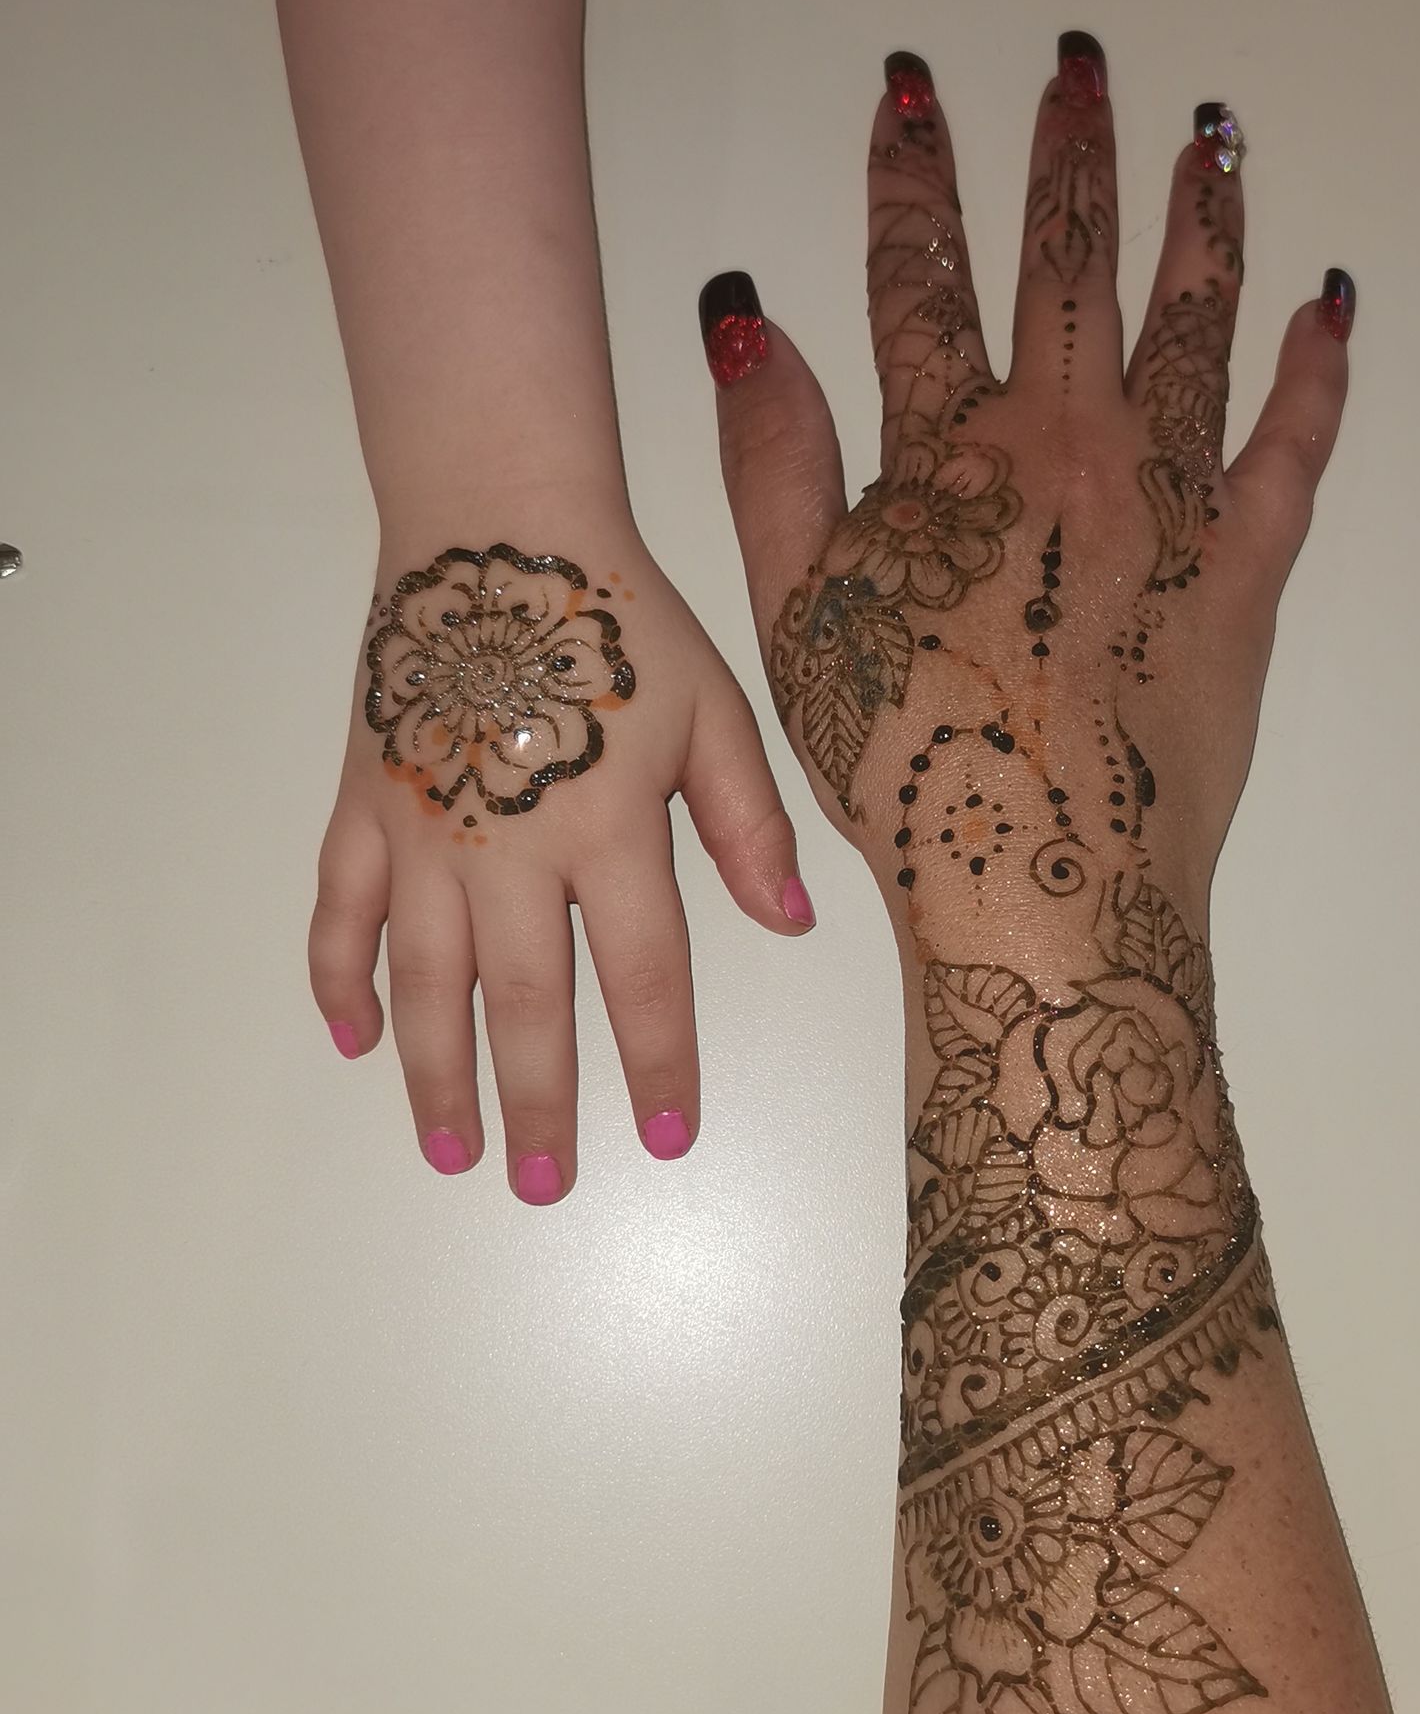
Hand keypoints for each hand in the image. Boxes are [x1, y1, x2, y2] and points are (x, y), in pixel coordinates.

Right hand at [310, 516, 812, 1199]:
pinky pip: (338, 911)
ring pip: (423, 982)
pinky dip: (337, 981)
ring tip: (451, 1151)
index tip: (668, 1137)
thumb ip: (748, 824)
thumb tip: (788, 923)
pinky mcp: (364, 803)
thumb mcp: (715, 711)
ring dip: (435, 1075)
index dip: (659, 1065)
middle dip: (538, 1106)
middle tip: (543, 1184)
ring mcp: (423, 831)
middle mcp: (508, 847)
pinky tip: (351, 1041)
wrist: (497, 528)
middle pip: (525, 1005)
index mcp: (607, 827)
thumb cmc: (618, 619)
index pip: (643, 978)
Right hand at [707, 35, 1351, 947]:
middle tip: (1082, 62)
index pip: (918, 278)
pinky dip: (1315, 371)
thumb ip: (772, 456)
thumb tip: (748, 313)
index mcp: (945, 452)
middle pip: (1068, 263)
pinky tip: (1331, 304)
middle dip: (1070, 152)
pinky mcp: (1246, 567)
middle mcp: (1064, 444)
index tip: (913, 88)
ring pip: (1191, 321)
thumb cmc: (904, 763)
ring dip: (1199, 217)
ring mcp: (1168, 498)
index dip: (909, 176)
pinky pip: (1293, 446)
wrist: (1042, 882)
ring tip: (1210, 132)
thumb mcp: (791, 611)